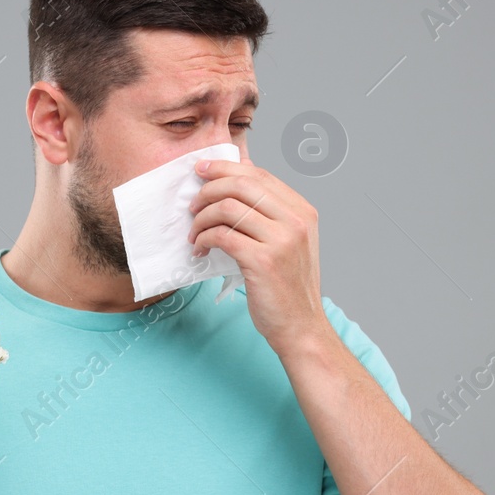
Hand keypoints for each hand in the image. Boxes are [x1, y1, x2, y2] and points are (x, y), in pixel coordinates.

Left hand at [187, 155, 325, 353]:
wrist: (301, 326)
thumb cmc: (288, 287)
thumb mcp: (289, 243)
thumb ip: (269, 215)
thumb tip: (235, 184)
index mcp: (302, 211)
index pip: (259, 175)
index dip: (225, 169)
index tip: (202, 171)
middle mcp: (296, 221)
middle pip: (242, 185)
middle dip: (209, 189)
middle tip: (192, 205)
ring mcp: (282, 240)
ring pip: (228, 208)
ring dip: (202, 218)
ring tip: (194, 233)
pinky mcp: (263, 261)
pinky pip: (222, 236)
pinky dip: (204, 239)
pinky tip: (200, 250)